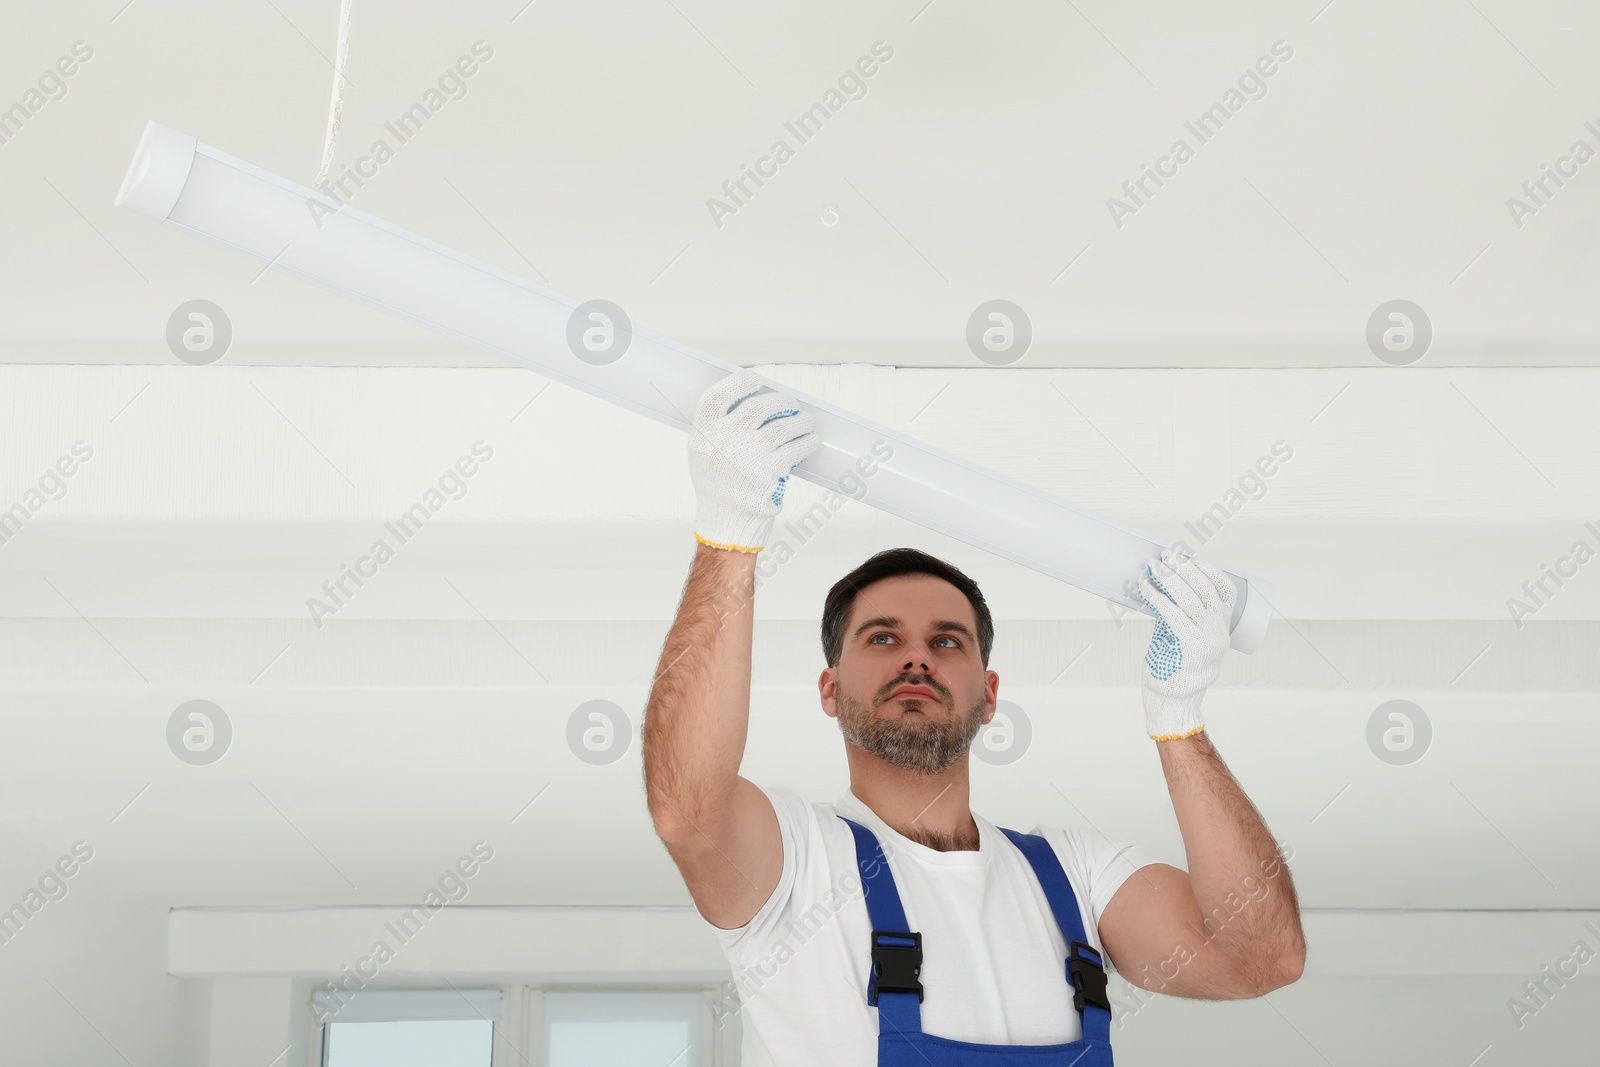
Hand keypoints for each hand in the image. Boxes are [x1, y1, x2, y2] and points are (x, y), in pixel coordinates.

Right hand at [689, 370, 818, 552]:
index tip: (756, 380)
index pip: (717, 396)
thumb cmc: (718, 485)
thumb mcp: (704, 454)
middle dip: (780, 402)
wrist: (726, 522)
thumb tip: (756, 400)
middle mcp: (724, 442)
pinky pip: (797, 447)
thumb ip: (721, 429)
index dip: (739, 382)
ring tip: (807, 420)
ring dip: (801, 419)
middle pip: (758, 407)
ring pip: (784, 425)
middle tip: (790, 404)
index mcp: (703, 435)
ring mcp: (749, 456)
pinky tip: (812, 439)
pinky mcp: (771, 471)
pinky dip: (808, 441)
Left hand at [1137, 547, 1236, 740]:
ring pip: (1189, 598)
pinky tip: (1144, 586)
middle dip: (1184, 568)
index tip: (1191, 556)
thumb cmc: (1176, 663)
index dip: (1209, 570)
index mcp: (1224, 626)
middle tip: (1166, 555)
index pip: (1226, 591)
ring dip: (1169, 578)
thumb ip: (1183, 611)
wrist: (1174, 698)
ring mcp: (1206, 639)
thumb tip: (1164, 580)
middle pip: (1205, 590)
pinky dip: (1156, 596)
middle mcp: (1218, 631)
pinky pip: (1171, 613)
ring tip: (1153, 565)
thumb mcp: (1187, 633)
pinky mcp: (1188, 646)